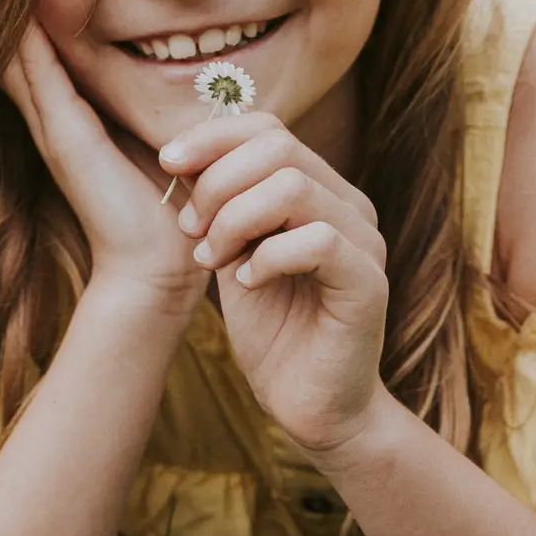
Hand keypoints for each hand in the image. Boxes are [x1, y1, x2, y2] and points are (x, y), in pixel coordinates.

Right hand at [2, 29, 199, 307]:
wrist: (159, 263)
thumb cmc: (167, 204)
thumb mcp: (152, 138)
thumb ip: (145, 107)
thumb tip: (174, 67)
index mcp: (73, 120)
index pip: (40, 57)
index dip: (25, 19)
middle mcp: (55, 122)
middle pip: (18, 55)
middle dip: (3, 13)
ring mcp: (55, 131)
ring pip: (20, 63)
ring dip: (5, 23)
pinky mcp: (66, 140)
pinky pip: (40, 82)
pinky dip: (26, 49)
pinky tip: (14, 16)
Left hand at [159, 114, 389, 453]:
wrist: (309, 405)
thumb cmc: (273, 331)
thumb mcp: (233, 254)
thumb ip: (219, 206)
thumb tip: (181, 154)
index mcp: (320, 191)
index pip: (269, 129)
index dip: (212, 137)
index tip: (166, 165)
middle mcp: (350, 206)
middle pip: (278, 147)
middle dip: (216, 184)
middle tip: (192, 233)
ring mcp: (365, 242)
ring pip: (293, 187)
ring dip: (234, 220)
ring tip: (214, 261)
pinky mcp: (368, 284)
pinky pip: (318, 240)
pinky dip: (268, 257)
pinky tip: (248, 284)